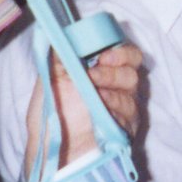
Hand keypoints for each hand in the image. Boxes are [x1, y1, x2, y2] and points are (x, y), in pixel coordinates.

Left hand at [24, 43, 144, 171]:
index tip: (103, 54)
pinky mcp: (125, 130)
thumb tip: (65, 30)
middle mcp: (114, 88)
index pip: (124, 53)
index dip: (119, 50)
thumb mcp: (50, 79)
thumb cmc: (49, 117)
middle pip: (132, 69)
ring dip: (113, 90)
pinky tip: (103, 113)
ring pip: (132, 92)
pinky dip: (116, 111)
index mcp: (99, 71)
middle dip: (114, 70)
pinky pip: (130, 115)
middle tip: (94, 76)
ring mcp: (122, 109)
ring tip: (94, 96)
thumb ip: (62, 55)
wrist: (49, 151)